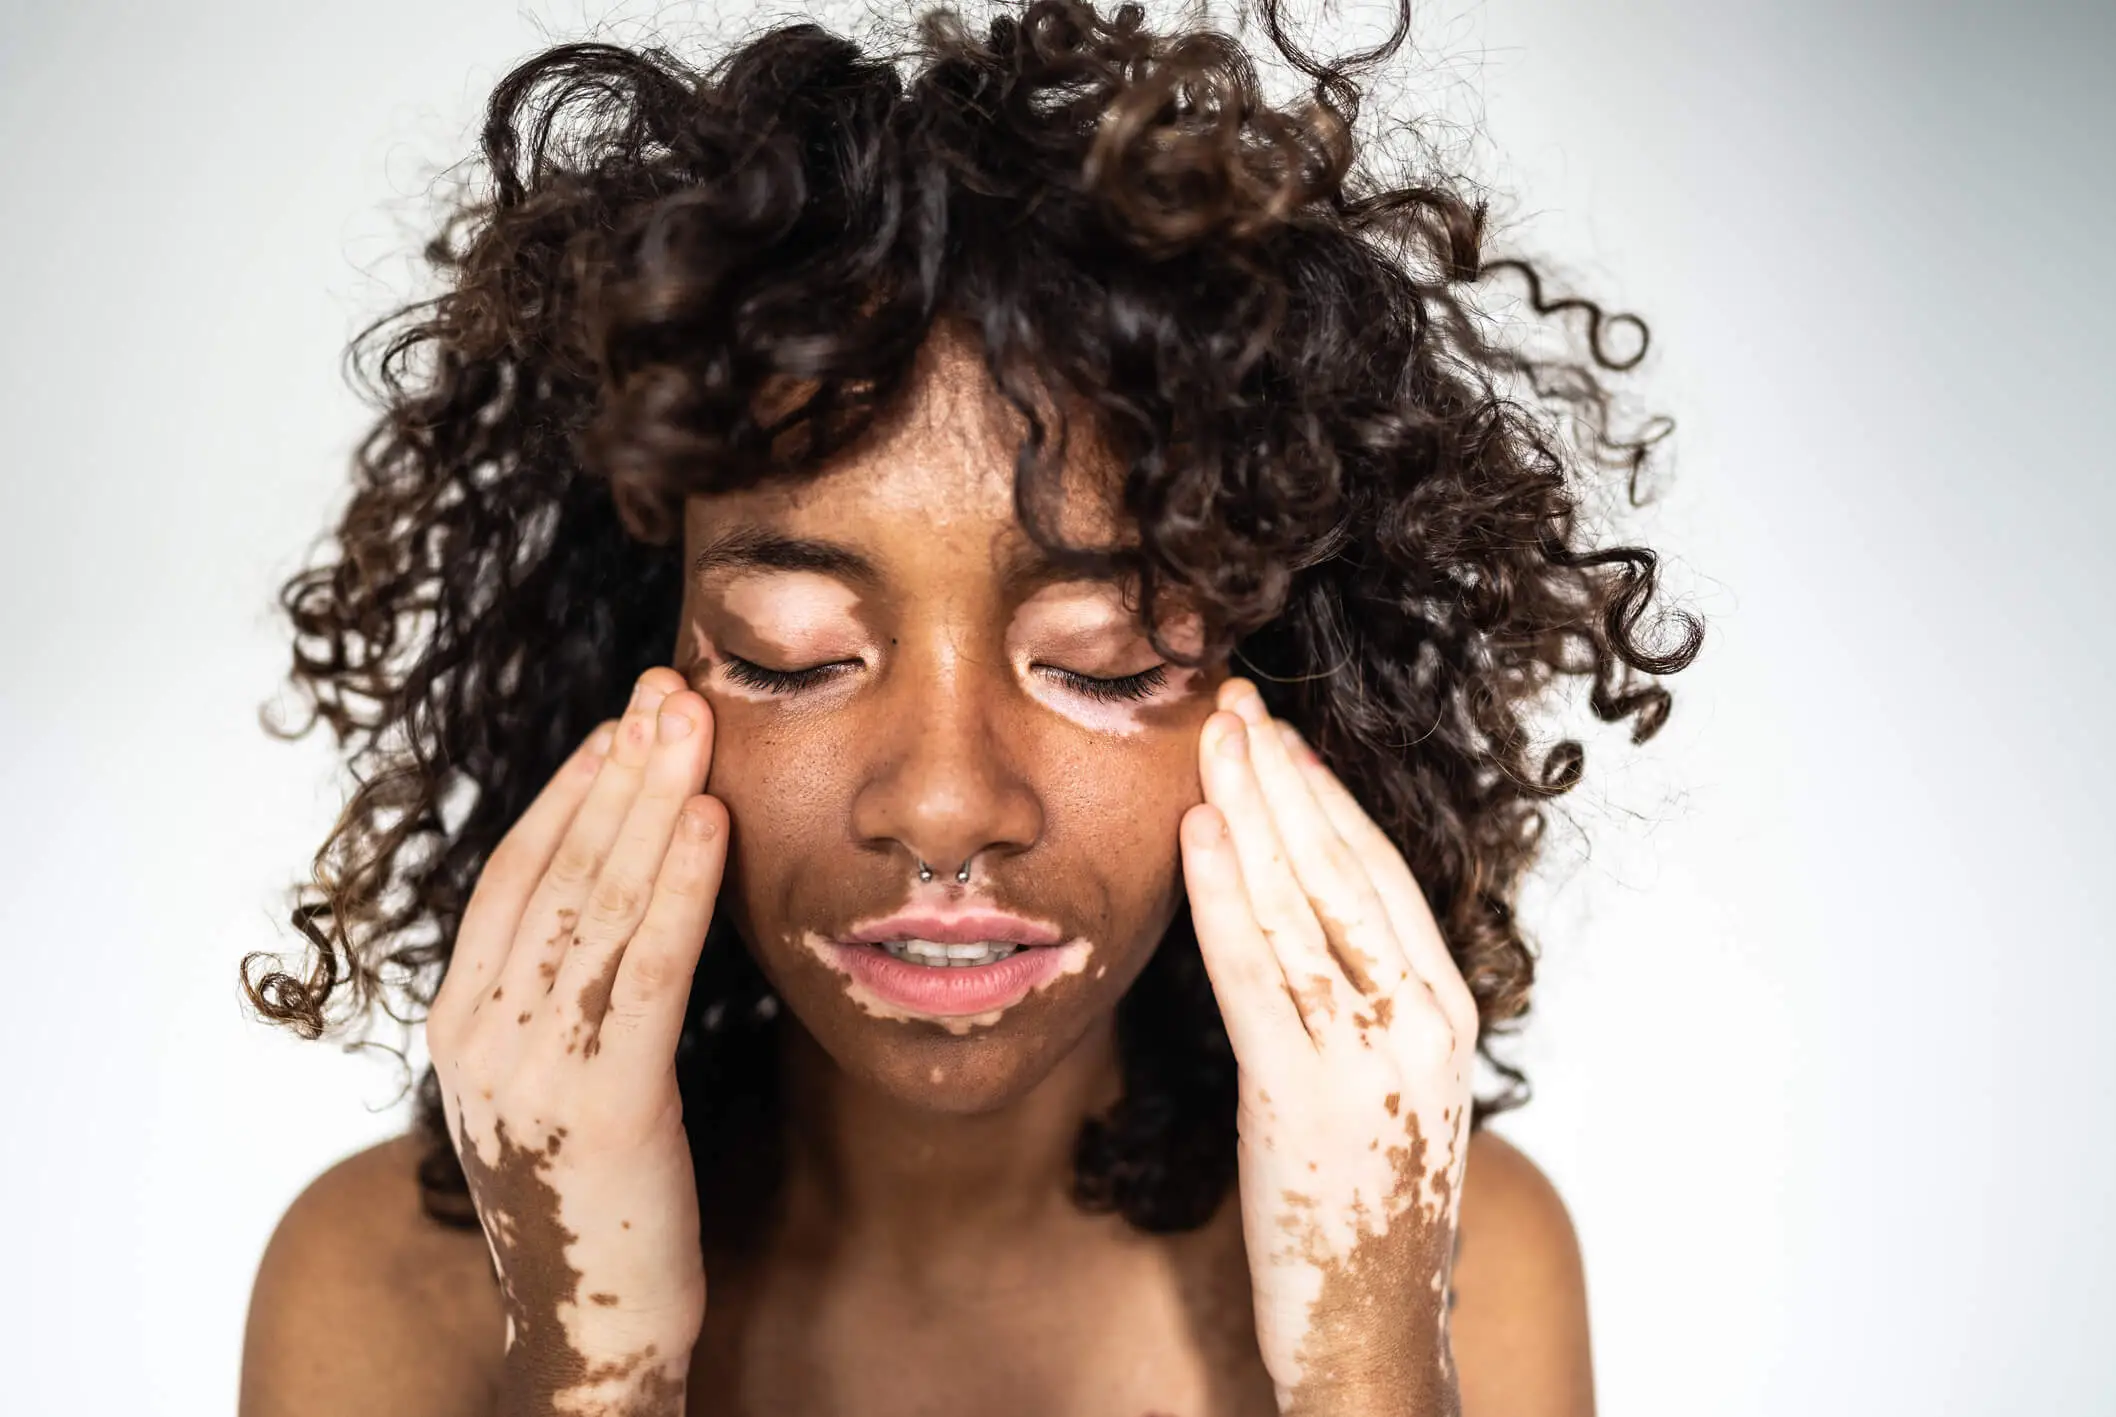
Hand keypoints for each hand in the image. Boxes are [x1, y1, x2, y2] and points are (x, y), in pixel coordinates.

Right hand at [425, 666, 726, 1416]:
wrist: (594, 1331)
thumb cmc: (599, 1201)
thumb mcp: (562, 1080)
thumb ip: (568, 992)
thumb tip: (620, 889)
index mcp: (462, 1023)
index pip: (516, 873)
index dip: (572, 789)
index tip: (625, 720)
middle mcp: (480, 1035)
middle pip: (554, 869)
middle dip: (616, 769)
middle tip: (668, 685)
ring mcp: (530, 1069)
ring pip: (596, 903)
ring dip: (648, 800)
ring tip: (691, 722)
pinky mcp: (601, 1102)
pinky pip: (646, 971)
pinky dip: (678, 887)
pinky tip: (708, 823)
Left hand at [1181, 677, 1477, 1416]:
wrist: (1376, 1330)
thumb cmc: (1367, 1204)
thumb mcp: (1384, 1083)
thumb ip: (1357, 999)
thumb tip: (1298, 912)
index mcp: (1445, 1010)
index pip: (1381, 874)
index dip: (1326, 796)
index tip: (1279, 736)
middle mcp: (1422, 1020)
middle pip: (1344, 870)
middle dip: (1284, 777)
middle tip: (1233, 703)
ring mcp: (1370, 1056)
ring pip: (1304, 905)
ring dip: (1252, 812)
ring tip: (1209, 740)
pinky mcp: (1306, 1094)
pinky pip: (1258, 975)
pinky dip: (1226, 897)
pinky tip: (1199, 836)